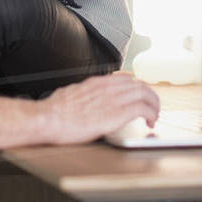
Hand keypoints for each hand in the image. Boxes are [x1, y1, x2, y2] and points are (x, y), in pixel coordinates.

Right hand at [40, 73, 160, 144]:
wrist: (47, 119)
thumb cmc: (53, 112)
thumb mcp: (70, 95)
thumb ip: (83, 96)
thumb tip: (85, 101)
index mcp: (96, 83)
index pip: (125, 78)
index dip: (137, 88)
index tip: (140, 96)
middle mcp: (106, 87)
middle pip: (138, 84)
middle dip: (149, 96)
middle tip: (152, 108)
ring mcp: (112, 99)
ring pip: (145, 94)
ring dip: (154, 105)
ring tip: (154, 117)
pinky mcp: (115, 114)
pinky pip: (142, 109)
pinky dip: (151, 114)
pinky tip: (150, 123)